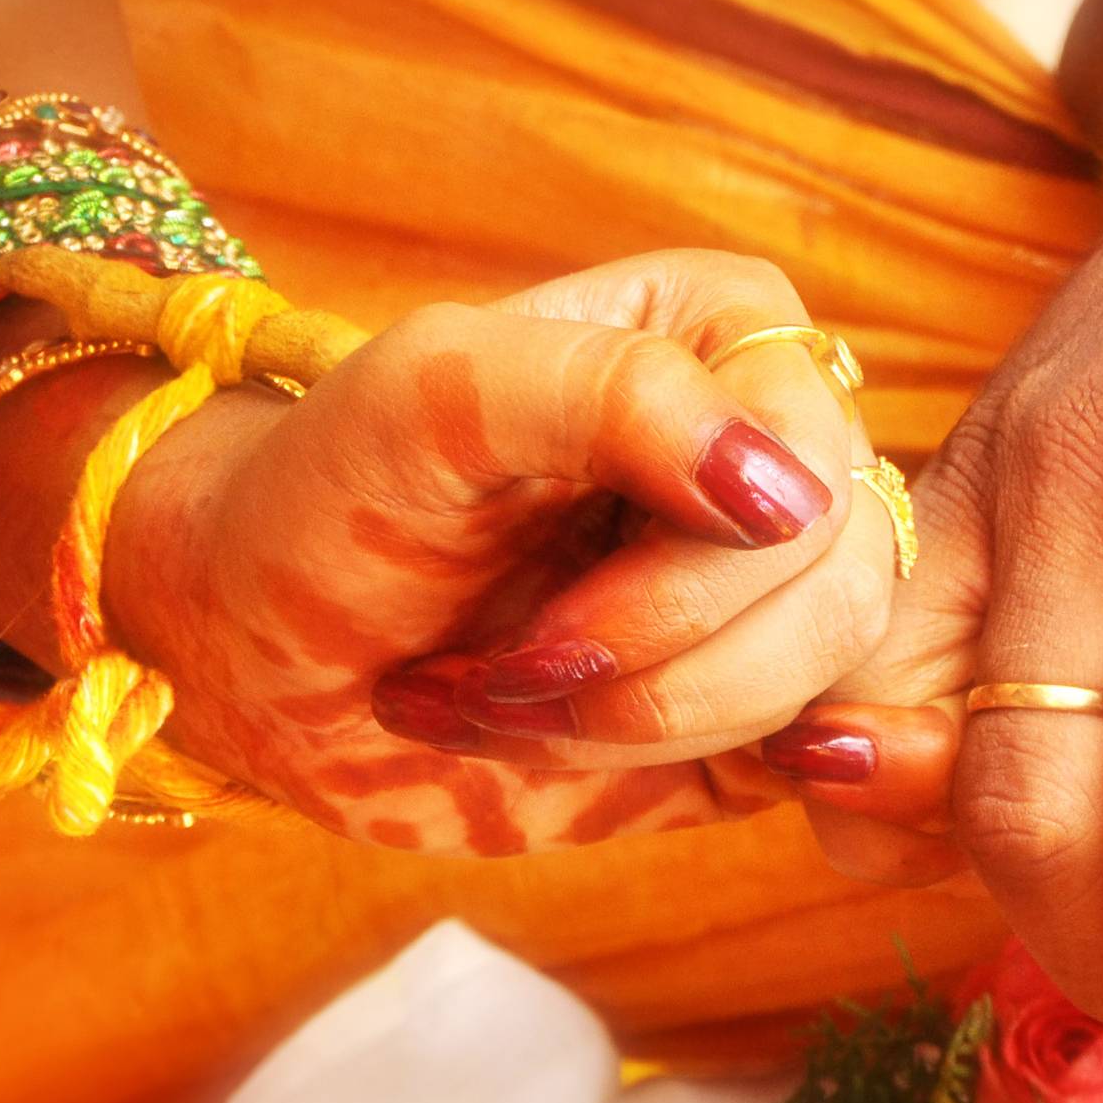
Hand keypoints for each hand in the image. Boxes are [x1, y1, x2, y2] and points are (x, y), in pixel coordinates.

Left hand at [101, 250, 895, 853]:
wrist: (264, 650)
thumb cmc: (331, 497)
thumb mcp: (429, 395)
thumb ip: (607, 394)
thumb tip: (787, 493)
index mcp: (724, 334)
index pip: (809, 451)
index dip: (696, 562)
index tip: (547, 601)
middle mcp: (773, 451)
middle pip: (837, 579)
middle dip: (646, 655)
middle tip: (501, 668)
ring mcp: (776, 584)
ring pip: (826, 676)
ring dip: (643, 719)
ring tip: (506, 701)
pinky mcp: (760, 703)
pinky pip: (813, 756)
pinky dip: (693, 768)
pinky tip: (582, 746)